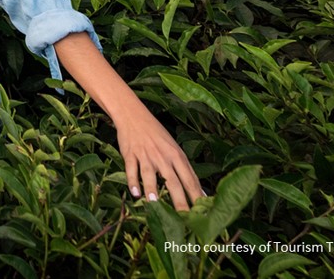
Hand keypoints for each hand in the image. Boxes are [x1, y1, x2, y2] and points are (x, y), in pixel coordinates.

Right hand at [52, 33, 205, 210]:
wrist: (133, 115)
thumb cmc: (157, 135)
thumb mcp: (174, 149)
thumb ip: (185, 170)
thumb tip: (200, 193)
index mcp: (176, 155)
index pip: (190, 178)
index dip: (197, 196)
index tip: (203, 213)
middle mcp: (163, 156)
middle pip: (173, 181)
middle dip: (180, 200)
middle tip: (185, 218)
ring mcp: (146, 155)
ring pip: (150, 174)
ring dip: (153, 189)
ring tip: (155, 204)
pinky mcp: (130, 153)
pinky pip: (131, 169)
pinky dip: (133, 181)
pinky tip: (135, 193)